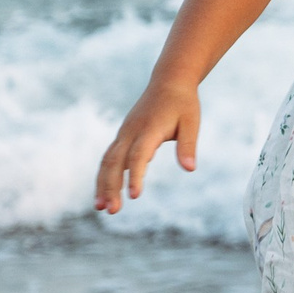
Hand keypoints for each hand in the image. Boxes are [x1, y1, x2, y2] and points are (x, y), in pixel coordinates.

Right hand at [95, 80, 201, 213]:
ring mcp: (124, 133)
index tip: (134, 196)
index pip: (139, 156)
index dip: (136, 176)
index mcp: (149, 129)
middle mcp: (131, 132)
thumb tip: (190, 169)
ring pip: (107, 161)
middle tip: (112, 211)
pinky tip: (105, 194)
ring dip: (102, 184)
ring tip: (101, 208)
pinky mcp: (123, 136)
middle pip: (115, 161)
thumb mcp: (192, 122)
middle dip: (111, 186)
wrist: (169, 82)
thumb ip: (189, 145)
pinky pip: (110, 158)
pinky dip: (105, 175)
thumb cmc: (183, 104)